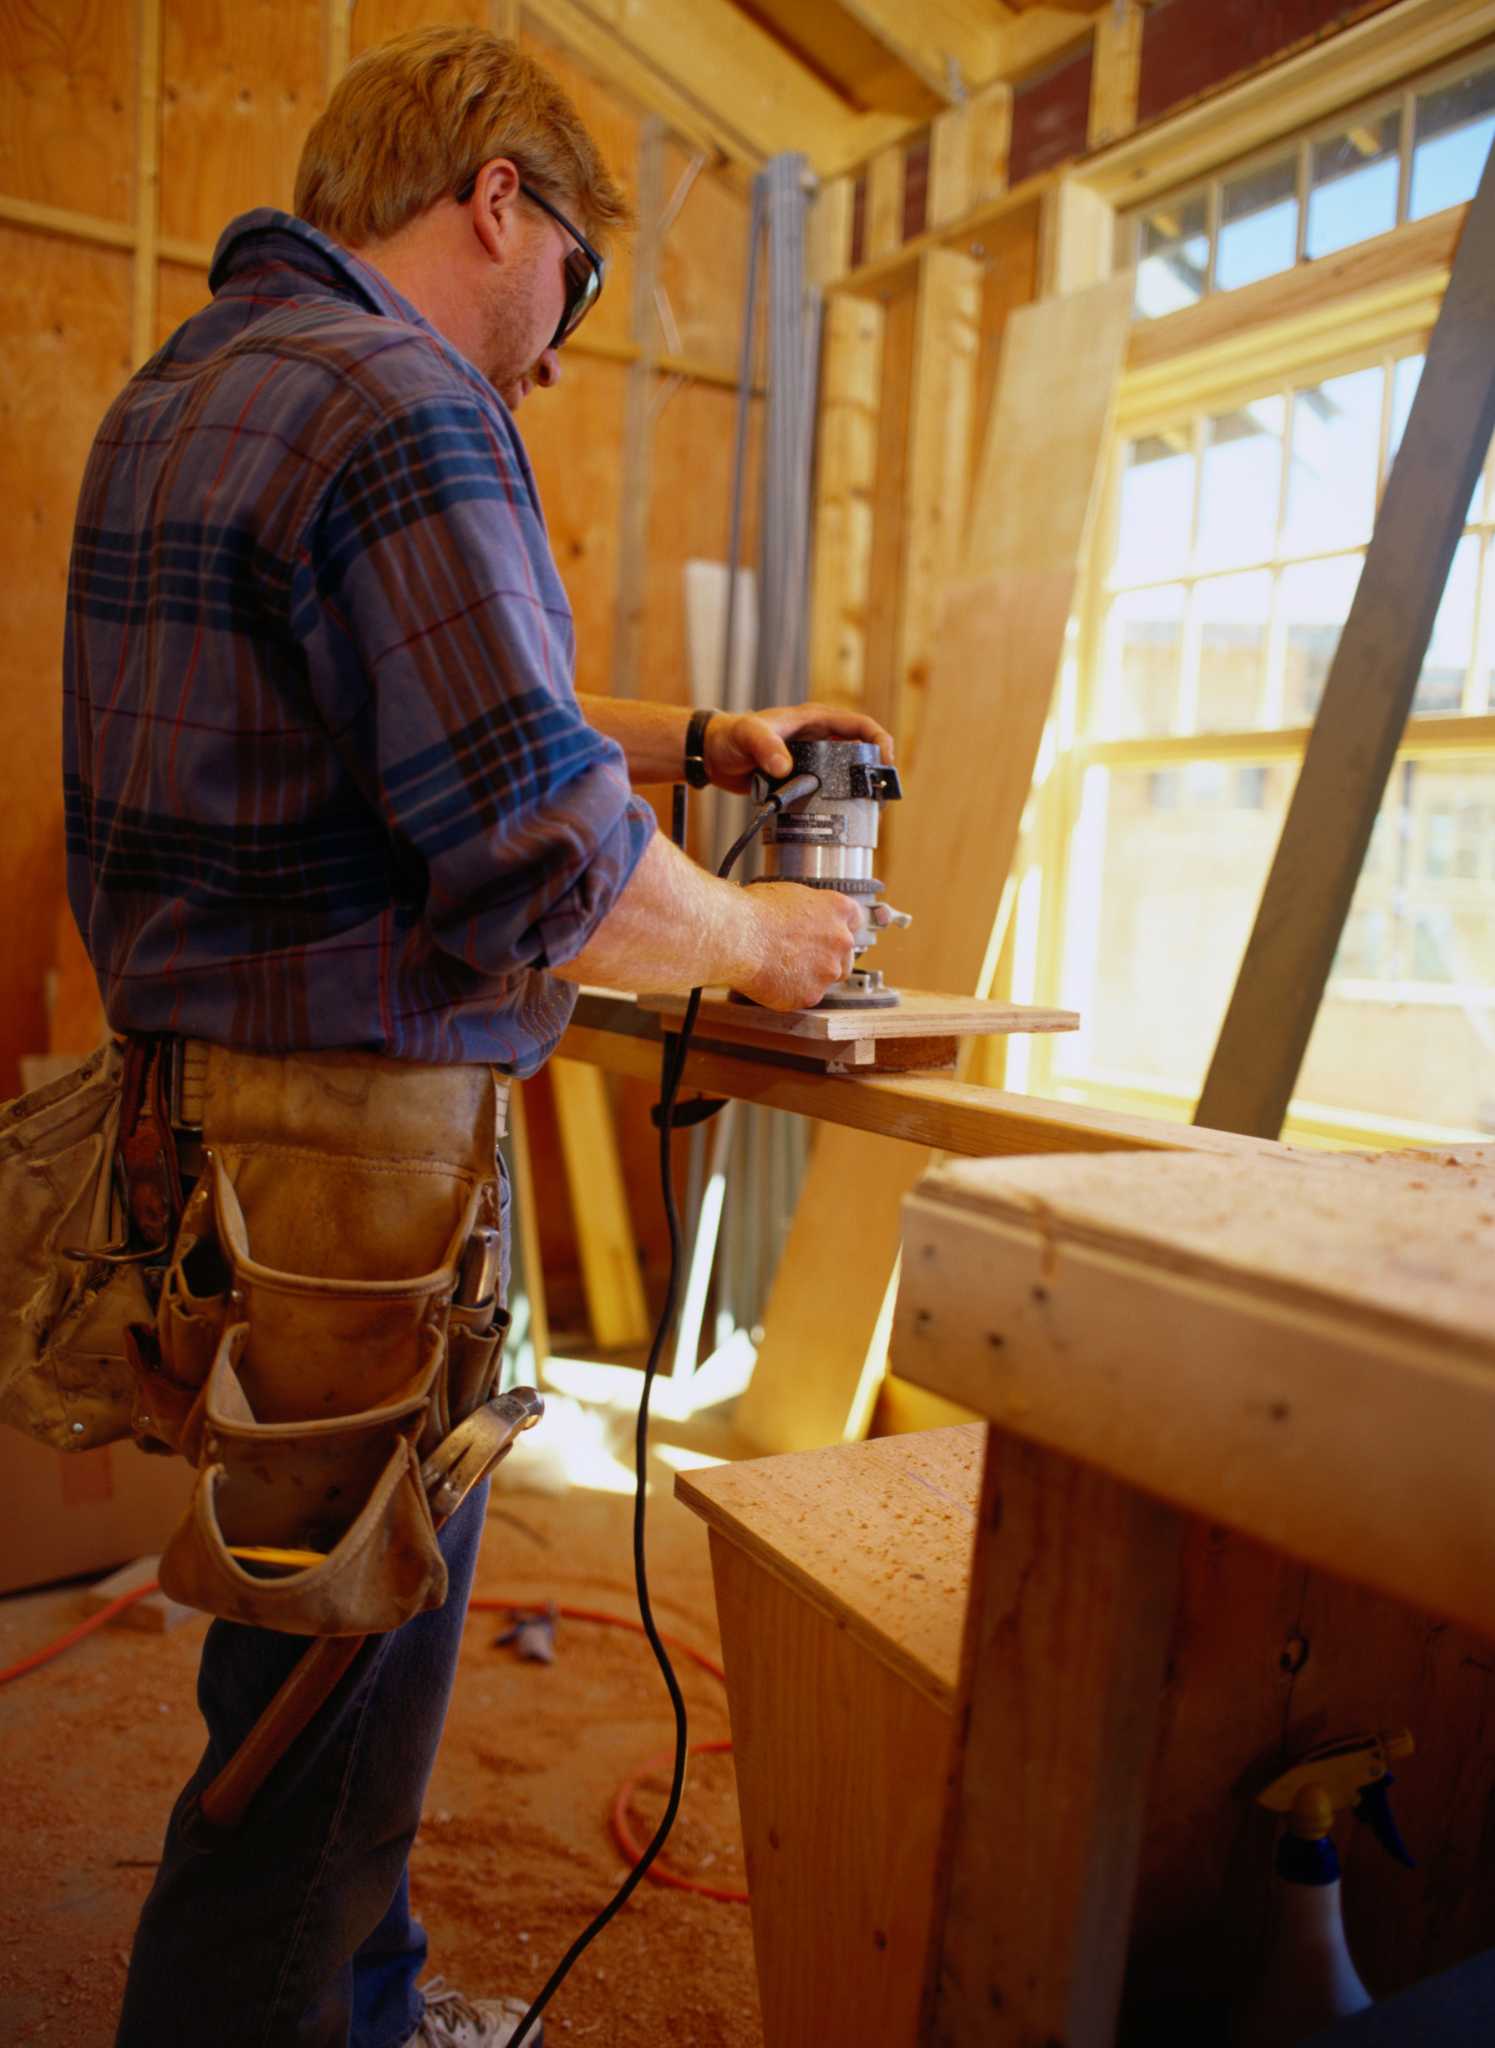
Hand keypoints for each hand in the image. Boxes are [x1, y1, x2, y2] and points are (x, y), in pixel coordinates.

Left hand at [703, 703, 893, 793]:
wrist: (714, 755)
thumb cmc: (730, 736)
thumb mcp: (747, 735)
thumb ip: (765, 746)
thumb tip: (784, 766)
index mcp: (815, 720)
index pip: (859, 725)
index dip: (879, 741)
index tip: (885, 763)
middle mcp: (820, 738)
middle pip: (861, 752)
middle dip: (875, 772)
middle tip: (879, 797)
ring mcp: (814, 759)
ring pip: (849, 773)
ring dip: (861, 790)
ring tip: (868, 812)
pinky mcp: (805, 778)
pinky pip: (830, 789)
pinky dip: (840, 801)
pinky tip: (844, 818)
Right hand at [733, 883, 862, 1010]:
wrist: (738, 937)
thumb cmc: (754, 911)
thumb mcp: (787, 895)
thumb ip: (806, 910)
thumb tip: (799, 918)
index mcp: (838, 909)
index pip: (855, 920)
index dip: (838, 928)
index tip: (829, 933)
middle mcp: (841, 941)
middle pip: (845, 955)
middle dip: (826, 957)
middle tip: (799, 955)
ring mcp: (828, 970)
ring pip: (826, 979)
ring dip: (809, 976)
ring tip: (780, 967)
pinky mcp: (811, 995)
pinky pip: (805, 996)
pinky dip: (790, 992)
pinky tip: (771, 980)